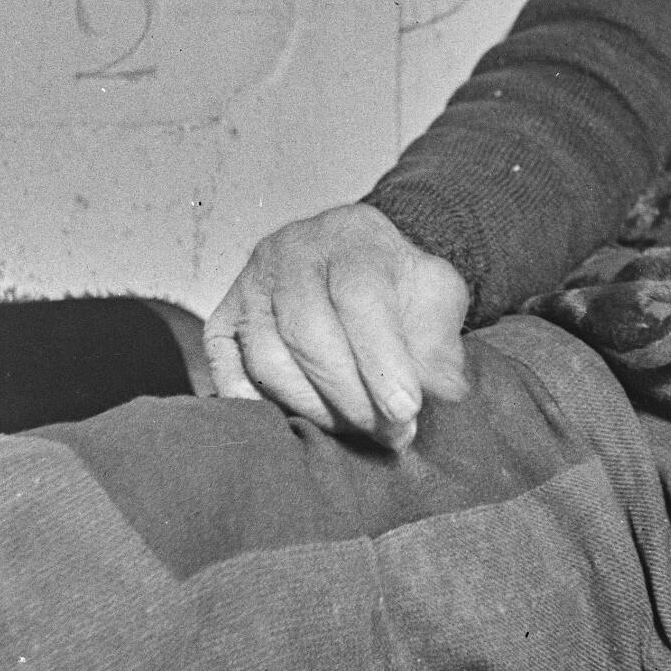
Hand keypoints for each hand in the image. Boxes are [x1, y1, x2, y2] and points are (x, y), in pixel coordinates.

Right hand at [198, 205, 471, 446]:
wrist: (361, 263)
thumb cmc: (399, 286)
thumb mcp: (436, 297)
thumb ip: (442, 340)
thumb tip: (446, 392)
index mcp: (352, 237)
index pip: (359, 295)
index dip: (381, 359)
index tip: (406, 410)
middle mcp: (291, 251)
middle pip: (308, 332)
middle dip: (351, 396)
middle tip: (389, 433)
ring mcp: (251, 283)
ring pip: (267, 357)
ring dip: (314, 408)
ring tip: (356, 430)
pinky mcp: (224, 316)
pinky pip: (227, 366)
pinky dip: (256, 402)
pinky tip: (295, 422)